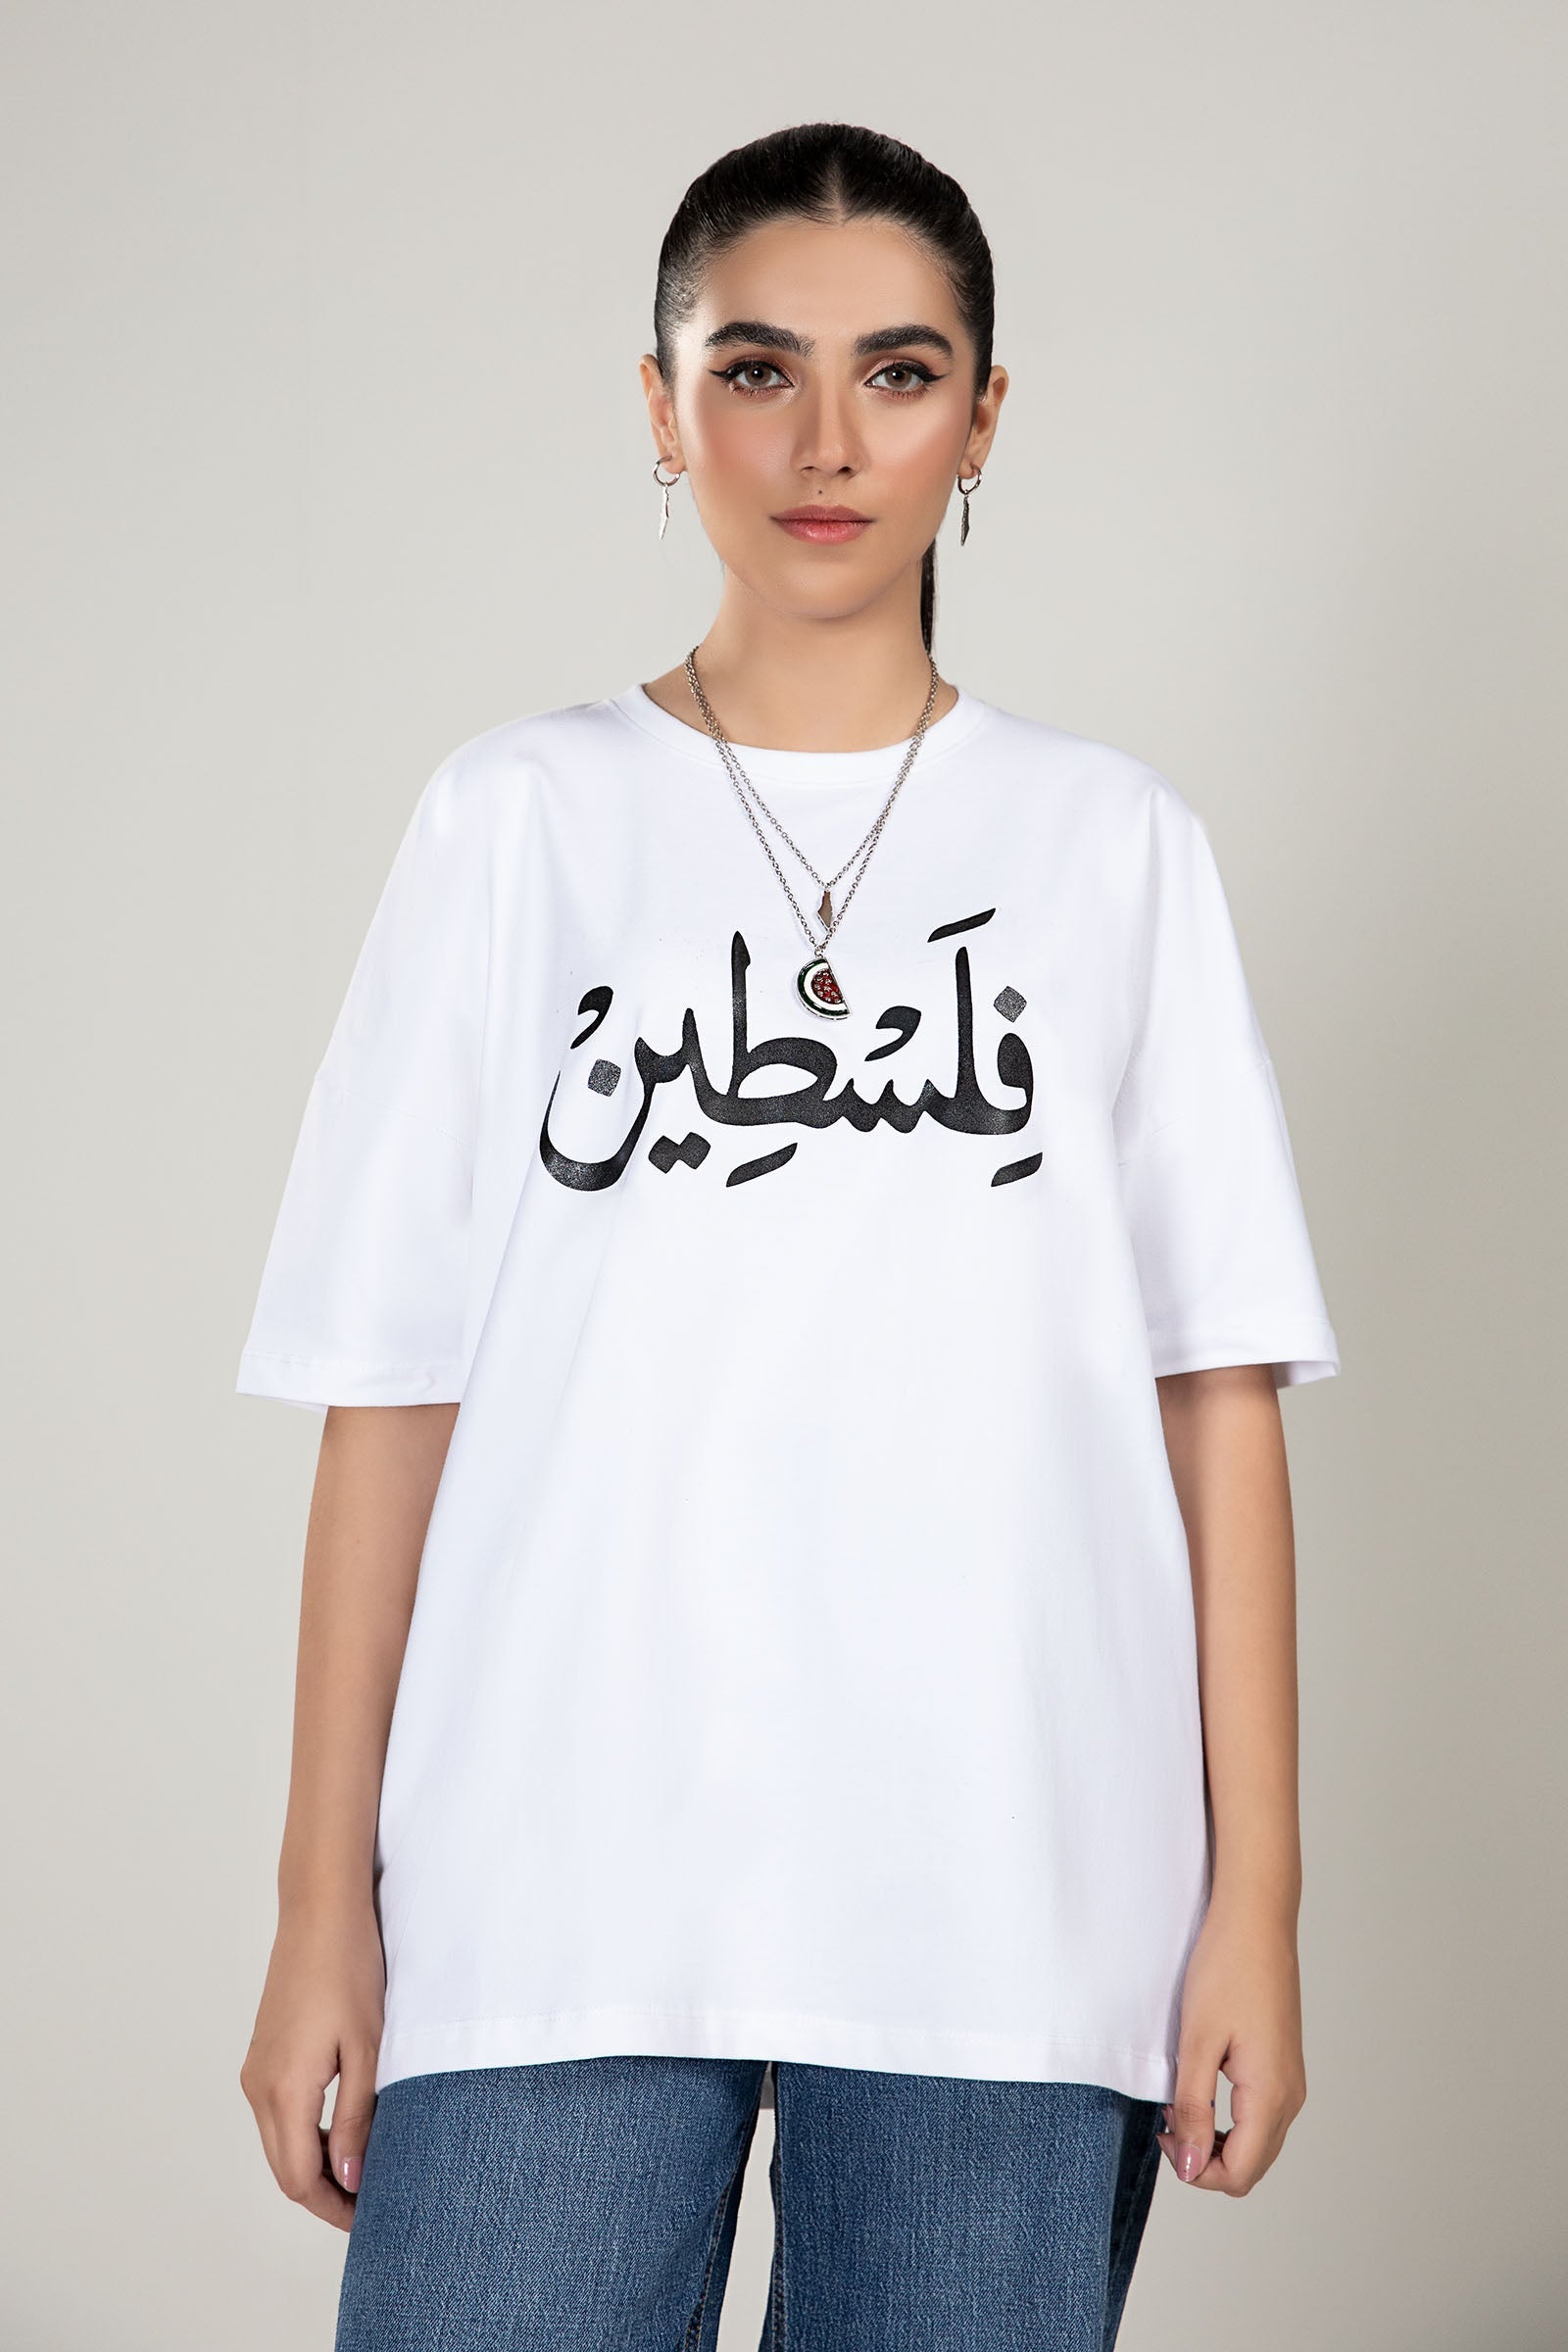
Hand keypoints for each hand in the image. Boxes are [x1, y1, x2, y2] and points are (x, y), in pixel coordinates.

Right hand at [239, 1900, 385, 2231]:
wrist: (319, 1911)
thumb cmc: (349, 1969)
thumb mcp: (367, 2048)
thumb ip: (356, 2119)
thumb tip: (351, 2179)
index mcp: (284, 2090)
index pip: (301, 2180)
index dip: (335, 2208)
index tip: (371, 2218)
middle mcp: (258, 2087)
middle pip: (285, 2170)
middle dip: (326, 2194)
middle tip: (373, 2203)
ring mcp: (255, 2071)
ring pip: (280, 2144)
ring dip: (316, 2165)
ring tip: (365, 2169)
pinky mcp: (262, 2056)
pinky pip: (278, 2115)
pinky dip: (306, 2135)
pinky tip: (342, 2130)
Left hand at [1155, 1893, 1306, 2194]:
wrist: (1256, 1919)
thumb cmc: (1226, 1969)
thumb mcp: (1196, 2041)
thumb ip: (1192, 2108)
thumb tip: (1189, 2166)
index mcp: (1271, 2095)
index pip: (1238, 2173)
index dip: (1195, 2170)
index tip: (1163, 2134)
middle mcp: (1291, 2096)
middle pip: (1251, 2166)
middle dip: (1205, 2158)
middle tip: (1167, 2120)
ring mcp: (1291, 2081)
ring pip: (1257, 2143)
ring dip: (1217, 2138)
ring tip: (1180, 2101)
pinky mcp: (1284, 2066)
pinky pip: (1261, 2116)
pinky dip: (1230, 2119)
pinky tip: (1201, 2086)